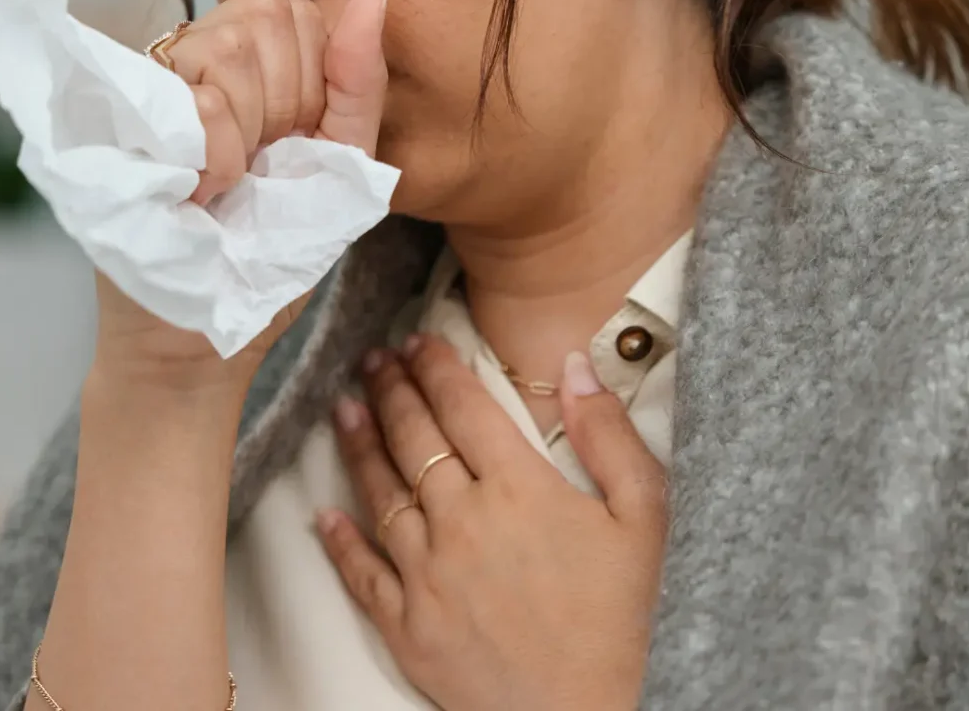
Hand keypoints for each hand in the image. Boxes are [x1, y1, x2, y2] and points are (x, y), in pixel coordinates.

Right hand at [95, 0, 388, 384]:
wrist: (200, 337)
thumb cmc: (266, 256)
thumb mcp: (336, 166)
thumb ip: (357, 83)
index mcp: (244, 65)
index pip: (293, 8)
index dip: (310, 81)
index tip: (291, 145)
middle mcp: (187, 58)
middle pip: (265, 14)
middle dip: (286, 102)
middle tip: (258, 165)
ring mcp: (146, 85)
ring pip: (227, 49)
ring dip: (249, 132)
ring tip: (226, 182)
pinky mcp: (116, 123)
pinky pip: (196, 100)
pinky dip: (218, 158)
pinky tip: (200, 195)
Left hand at [316, 337, 667, 710]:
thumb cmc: (631, 620)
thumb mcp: (646, 518)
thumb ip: (609, 435)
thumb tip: (573, 364)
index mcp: (519, 488)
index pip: (463, 406)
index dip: (436, 367)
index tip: (417, 340)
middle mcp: (462, 521)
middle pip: (414, 438)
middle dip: (390, 390)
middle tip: (373, 359)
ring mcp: (428, 576)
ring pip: (380, 494)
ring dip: (359, 445)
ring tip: (343, 408)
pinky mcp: (410, 629)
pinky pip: (363, 575)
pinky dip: (339, 542)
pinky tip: (322, 515)